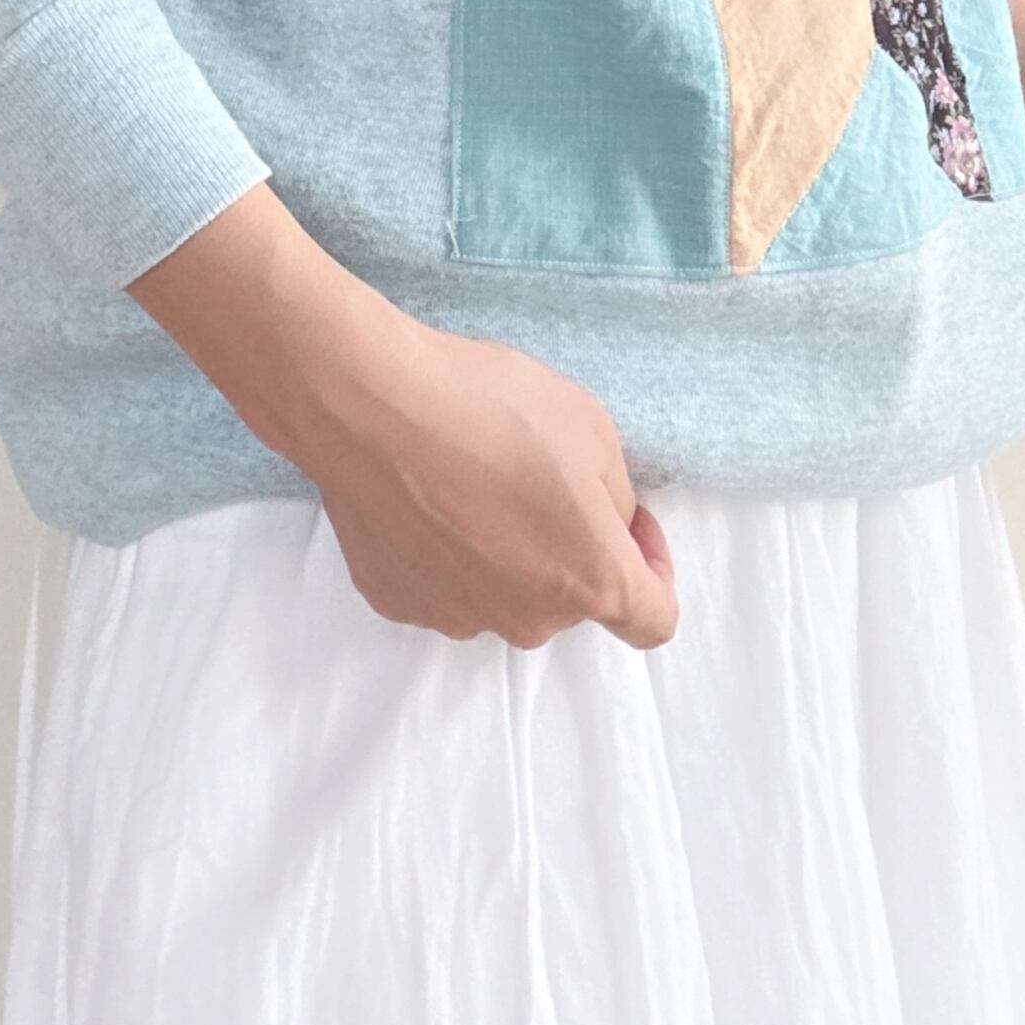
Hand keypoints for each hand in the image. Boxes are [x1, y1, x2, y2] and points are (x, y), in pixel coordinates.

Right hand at [126, 182, 678, 648]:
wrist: (369, 403)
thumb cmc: (487, 407)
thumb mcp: (592, 426)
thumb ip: (615, 494)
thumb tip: (601, 521)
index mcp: (591, 581)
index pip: (653, 620)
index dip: (654, 568)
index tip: (629, 522)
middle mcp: (528, 619)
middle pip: (570, 599)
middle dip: (569, 547)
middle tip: (539, 477)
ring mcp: (458, 617)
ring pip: (503, 594)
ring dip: (506, 553)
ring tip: (474, 480)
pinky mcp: (399, 602)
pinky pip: (442, 584)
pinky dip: (446, 552)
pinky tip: (428, 496)